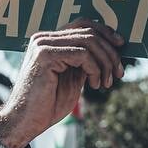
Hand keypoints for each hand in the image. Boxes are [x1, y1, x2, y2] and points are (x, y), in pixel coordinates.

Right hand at [0, 20, 123, 147]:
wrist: (25, 123)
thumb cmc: (47, 105)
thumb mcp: (73, 78)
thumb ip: (86, 62)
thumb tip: (111, 49)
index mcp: (49, 41)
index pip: (82, 24)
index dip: (105, 32)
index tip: (121, 47)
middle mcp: (44, 38)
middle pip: (89, 32)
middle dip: (110, 52)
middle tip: (118, 74)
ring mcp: (43, 45)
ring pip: (89, 41)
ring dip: (105, 62)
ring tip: (106, 83)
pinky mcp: (44, 55)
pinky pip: (82, 54)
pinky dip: (95, 69)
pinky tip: (93, 85)